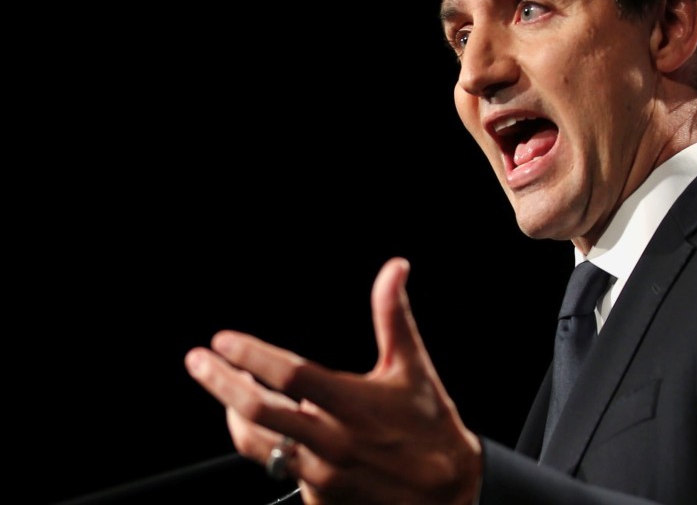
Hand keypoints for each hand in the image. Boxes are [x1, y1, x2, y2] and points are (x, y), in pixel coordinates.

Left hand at [185, 257, 482, 503]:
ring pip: (258, 444)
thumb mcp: (413, 367)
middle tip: (198, 361)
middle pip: (258, 412)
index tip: (224, 339)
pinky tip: (266, 424)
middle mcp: (332, 440)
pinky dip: (266, 442)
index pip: (291, 375)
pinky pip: (278, 467)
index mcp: (354, 404)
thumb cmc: (428, 424)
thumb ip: (393, 316)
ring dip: (235, 414)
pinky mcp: (318, 496)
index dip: (253, 355)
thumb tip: (393, 269)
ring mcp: (321, 473)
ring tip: (226, 391)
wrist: (445, 491)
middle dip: (220, 383)